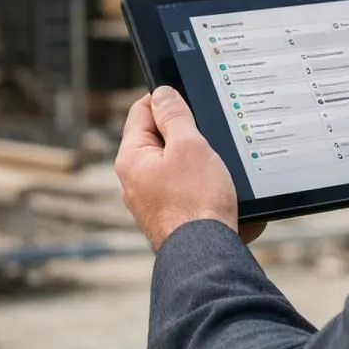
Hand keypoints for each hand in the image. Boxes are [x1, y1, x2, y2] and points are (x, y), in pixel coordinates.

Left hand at [115, 87, 240, 250]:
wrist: (206, 255)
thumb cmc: (196, 202)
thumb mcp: (189, 146)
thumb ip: (174, 115)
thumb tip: (162, 93)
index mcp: (131, 159)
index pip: (141, 111)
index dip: (166, 99)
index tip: (189, 97)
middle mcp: (134, 181)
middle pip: (158, 138)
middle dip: (185, 132)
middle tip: (207, 133)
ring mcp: (151, 200)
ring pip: (174, 164)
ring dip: (196, 159)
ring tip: (215, 165)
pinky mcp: (168, 215)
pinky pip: (183, 187)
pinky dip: (200, 182)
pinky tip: (217, 188)